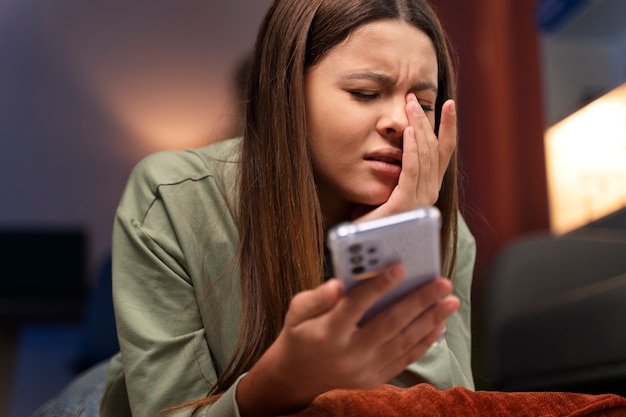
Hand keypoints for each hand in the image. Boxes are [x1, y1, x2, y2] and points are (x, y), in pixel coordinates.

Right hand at [236, 264, 459, 416]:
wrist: (297, 376)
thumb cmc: (300, 334)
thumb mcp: (296, 311)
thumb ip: (317, 297)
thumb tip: (338, 285)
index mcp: (328, 333)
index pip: (356, 306)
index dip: (379, 286)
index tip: (400, 268)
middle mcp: (349, 354)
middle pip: (389, 324)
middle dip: (419, 302)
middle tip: (442, 283)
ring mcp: (364, 369)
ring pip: (404, 342)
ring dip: (430, 320)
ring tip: (450, 301)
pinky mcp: (375, 378)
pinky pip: (405, 358)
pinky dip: (424, 341)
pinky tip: (438, 324)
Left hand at [354, 95, 456, 221]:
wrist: (362, 243)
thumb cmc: (371, 215)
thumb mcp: (387, 184)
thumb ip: (397, 167)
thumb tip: (396, 140)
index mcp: (428, 188)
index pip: (443, 152)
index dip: (447, 127)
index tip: (448, 103)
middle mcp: (429, 193)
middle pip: (434, 149)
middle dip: (426, 120)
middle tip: (414, 97)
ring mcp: (420, 201)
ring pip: (425, 155)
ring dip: (418, 127)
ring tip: (410, 105)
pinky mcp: (405, 205)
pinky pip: (412, 170)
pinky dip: (412, 149)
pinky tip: (409, 131)